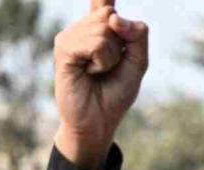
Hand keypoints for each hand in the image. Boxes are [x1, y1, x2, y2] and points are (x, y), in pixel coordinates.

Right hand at [53, 0, 148, 169]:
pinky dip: (101, 61)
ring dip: (111, 57)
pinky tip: (89, 72)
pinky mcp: (64, 49)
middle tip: (110, 66)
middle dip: (122, 45)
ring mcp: (71, 35)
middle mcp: (84, 26)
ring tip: (99, 71)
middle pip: (113, 16)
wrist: (100, 119)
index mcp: (102, 26)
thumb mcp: (139, 61)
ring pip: (105, 30)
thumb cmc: (117, 90)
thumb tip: (113, 16)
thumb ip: (137, 35)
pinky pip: (95, 43)